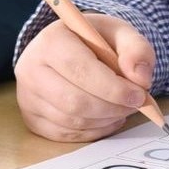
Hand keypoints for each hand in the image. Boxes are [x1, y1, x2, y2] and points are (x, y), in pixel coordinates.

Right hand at [14, 14, 155, 141]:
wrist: (72, 48)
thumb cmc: (95, 40)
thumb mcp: (120, 33)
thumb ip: (136, 50)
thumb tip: (140, 78)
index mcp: (51, 40)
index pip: (79, 69)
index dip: (112, 87)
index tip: (138, 95)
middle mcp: (31, 68)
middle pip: (74, 101)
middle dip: (112, 108)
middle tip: (135, 105)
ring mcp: (28, 96)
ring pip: (71, 121)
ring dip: (105, 120)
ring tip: (121, 108)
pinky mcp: (31, 118)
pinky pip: (66, 134)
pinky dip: (93, 131)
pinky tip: (106, 118)